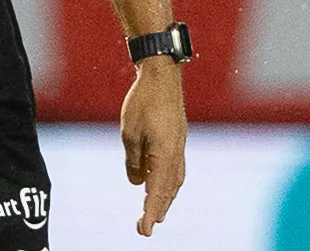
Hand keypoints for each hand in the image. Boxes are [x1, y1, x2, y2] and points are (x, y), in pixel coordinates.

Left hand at [121, 58, 186, 235]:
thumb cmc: (143, 103)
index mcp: (165, 155)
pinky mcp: (177, 141)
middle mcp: (176, 156)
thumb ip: (133, 160)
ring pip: (174, 181)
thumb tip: (137, 184)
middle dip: (157, 210)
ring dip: (164, 198)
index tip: (143, 230)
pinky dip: (167, 182)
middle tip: (145, 228)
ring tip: (154, 213)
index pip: (156, 191)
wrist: (162, 78)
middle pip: (168, 191)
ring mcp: (179, 148)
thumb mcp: (129, 133)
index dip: (148, 212)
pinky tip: (159, 185)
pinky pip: (174, 169)